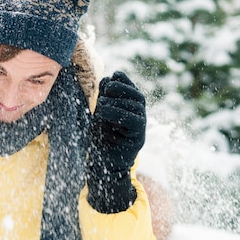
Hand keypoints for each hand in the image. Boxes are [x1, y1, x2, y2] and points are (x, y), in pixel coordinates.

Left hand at [87, 71, 145, 212]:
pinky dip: (119, 113)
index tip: (111, 76)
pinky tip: (104, 113)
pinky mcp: (138, 138)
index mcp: (130, 109)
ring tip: (101, 105)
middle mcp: (139, 117)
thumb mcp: (98, 113)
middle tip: (107, 89)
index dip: (124, 80)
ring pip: (136, 106)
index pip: (132, 89)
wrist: (101, 164)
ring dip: (117, 101)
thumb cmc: (99, 138)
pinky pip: (134, 121)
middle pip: (138, 96)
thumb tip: (107, 78)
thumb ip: (104, 97)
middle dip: (122, 87)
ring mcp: (141, 128)